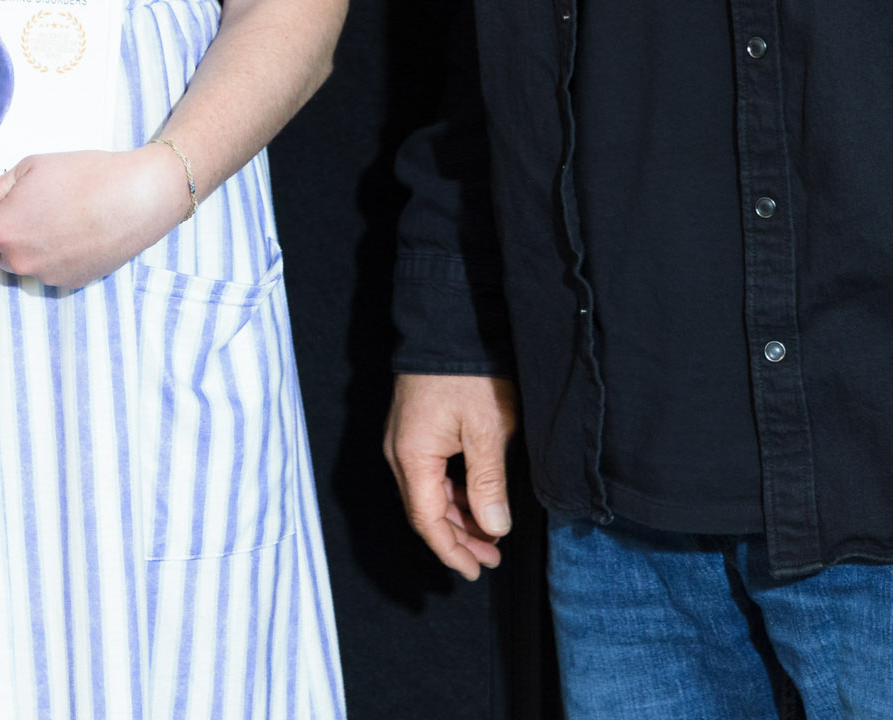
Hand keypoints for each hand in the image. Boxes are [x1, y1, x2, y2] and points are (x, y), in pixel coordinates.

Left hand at [0, 146, 187, 287]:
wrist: (138, 197)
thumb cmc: (84, 174)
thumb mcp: (29, 169)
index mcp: (3, 230)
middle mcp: (20, 260)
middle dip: (6, 238)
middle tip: (34, 208)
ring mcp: (46, 276)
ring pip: (25, 264)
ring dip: (32, 248)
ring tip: (62, 217)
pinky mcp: (71, 283)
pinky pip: (50, 271)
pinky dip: (57, 256)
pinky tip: (78, 231)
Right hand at [383, 372, 520, 581]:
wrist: (449, 321)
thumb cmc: (469, 372)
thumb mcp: (486, 429)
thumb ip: (488, 483)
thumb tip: (493, 528)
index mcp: (412, 457)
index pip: (427, 521)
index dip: (452, 551)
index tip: (476, 571)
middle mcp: (399, 452)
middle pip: (425, 511)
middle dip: (458, 539)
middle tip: (490, 559)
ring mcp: (404, 439)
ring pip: (428, 493)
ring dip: (457, 516)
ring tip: (489, 533)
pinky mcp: (414, 427)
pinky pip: (429, 473)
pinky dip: (452, 492)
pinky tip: (475, 498)